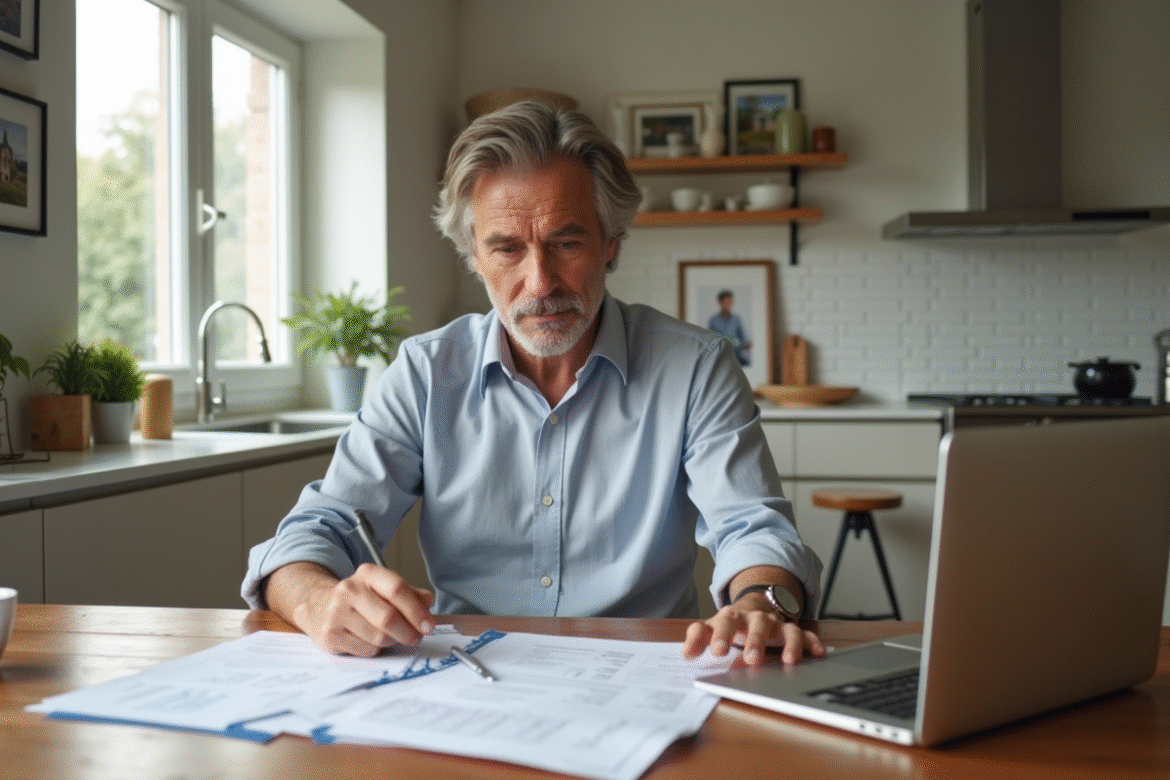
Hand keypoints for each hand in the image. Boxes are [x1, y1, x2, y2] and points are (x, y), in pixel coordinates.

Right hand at [267, 562, 435, 656]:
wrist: (319, 606)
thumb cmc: (360, 599)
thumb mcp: (383, 588)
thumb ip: (409, 594)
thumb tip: (427, 602)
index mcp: (367, 574)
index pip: (396, 589)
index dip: (416, 610)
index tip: (428, 625)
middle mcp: (349, 590)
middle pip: (388, 617)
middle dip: (408, 632)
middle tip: (416, 637)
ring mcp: (336, 613)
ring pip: (379, 638)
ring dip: (393, 641)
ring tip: (393, 637)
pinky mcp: (330, 635)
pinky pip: (366, 650)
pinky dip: (376, 649)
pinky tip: (372, 641)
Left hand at [682, 593, 824, 665]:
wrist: (756, 607)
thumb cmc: (732, 624)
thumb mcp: (713, 627)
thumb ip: (699, 637)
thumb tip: (687, 653)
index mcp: (734, 617)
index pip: (727, 622)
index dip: (722, 635)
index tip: (718, 652)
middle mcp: (757, 618)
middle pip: (758, 625)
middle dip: (755, 641)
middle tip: (751, 660)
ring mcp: (777, 624)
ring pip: (786, 630)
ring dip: (789, 644)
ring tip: (789, 661)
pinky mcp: (793, 631)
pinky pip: (806, 635)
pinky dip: (812, 643)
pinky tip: (818, 653)